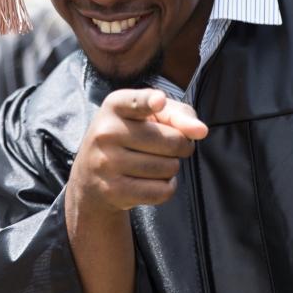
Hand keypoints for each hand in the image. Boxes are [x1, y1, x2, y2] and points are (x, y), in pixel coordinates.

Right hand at [68, 88, 207, 215]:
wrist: (91, 177)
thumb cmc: (131, 136)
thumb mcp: (149, 116)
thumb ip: (179, 115)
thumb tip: (200, 131)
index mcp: (115, 105)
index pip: (136, 102)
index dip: (150, 101)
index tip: (159, 101)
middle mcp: (106, 132)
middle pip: (172, 141)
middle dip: (180, 146)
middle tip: (167, 146)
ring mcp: (107, 163)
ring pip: (169, 167)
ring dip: (171, 167)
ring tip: (153, 163)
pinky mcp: (113, 191)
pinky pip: (162, 191)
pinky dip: (166, 187)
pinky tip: (151, 181)